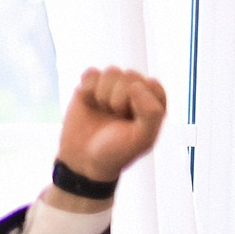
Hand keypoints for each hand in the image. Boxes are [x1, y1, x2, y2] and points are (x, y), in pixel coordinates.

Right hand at [56, 66, 166, 185]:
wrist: (82, 161)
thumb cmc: (116, 152)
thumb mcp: (143, 139)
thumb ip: (151, 112)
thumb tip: (135, 85)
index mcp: (152, 100)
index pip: (150, 84)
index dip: (139, 102)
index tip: (131, 121)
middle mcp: (133, 90)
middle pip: (130, 76)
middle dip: (119, 99)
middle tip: (114, 117)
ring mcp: (110, 88)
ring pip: (111, 72)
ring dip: (103, 93)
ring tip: (102, 110)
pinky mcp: (89, 87)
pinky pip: (91, 73)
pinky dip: (87, 87)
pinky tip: (88, 101)